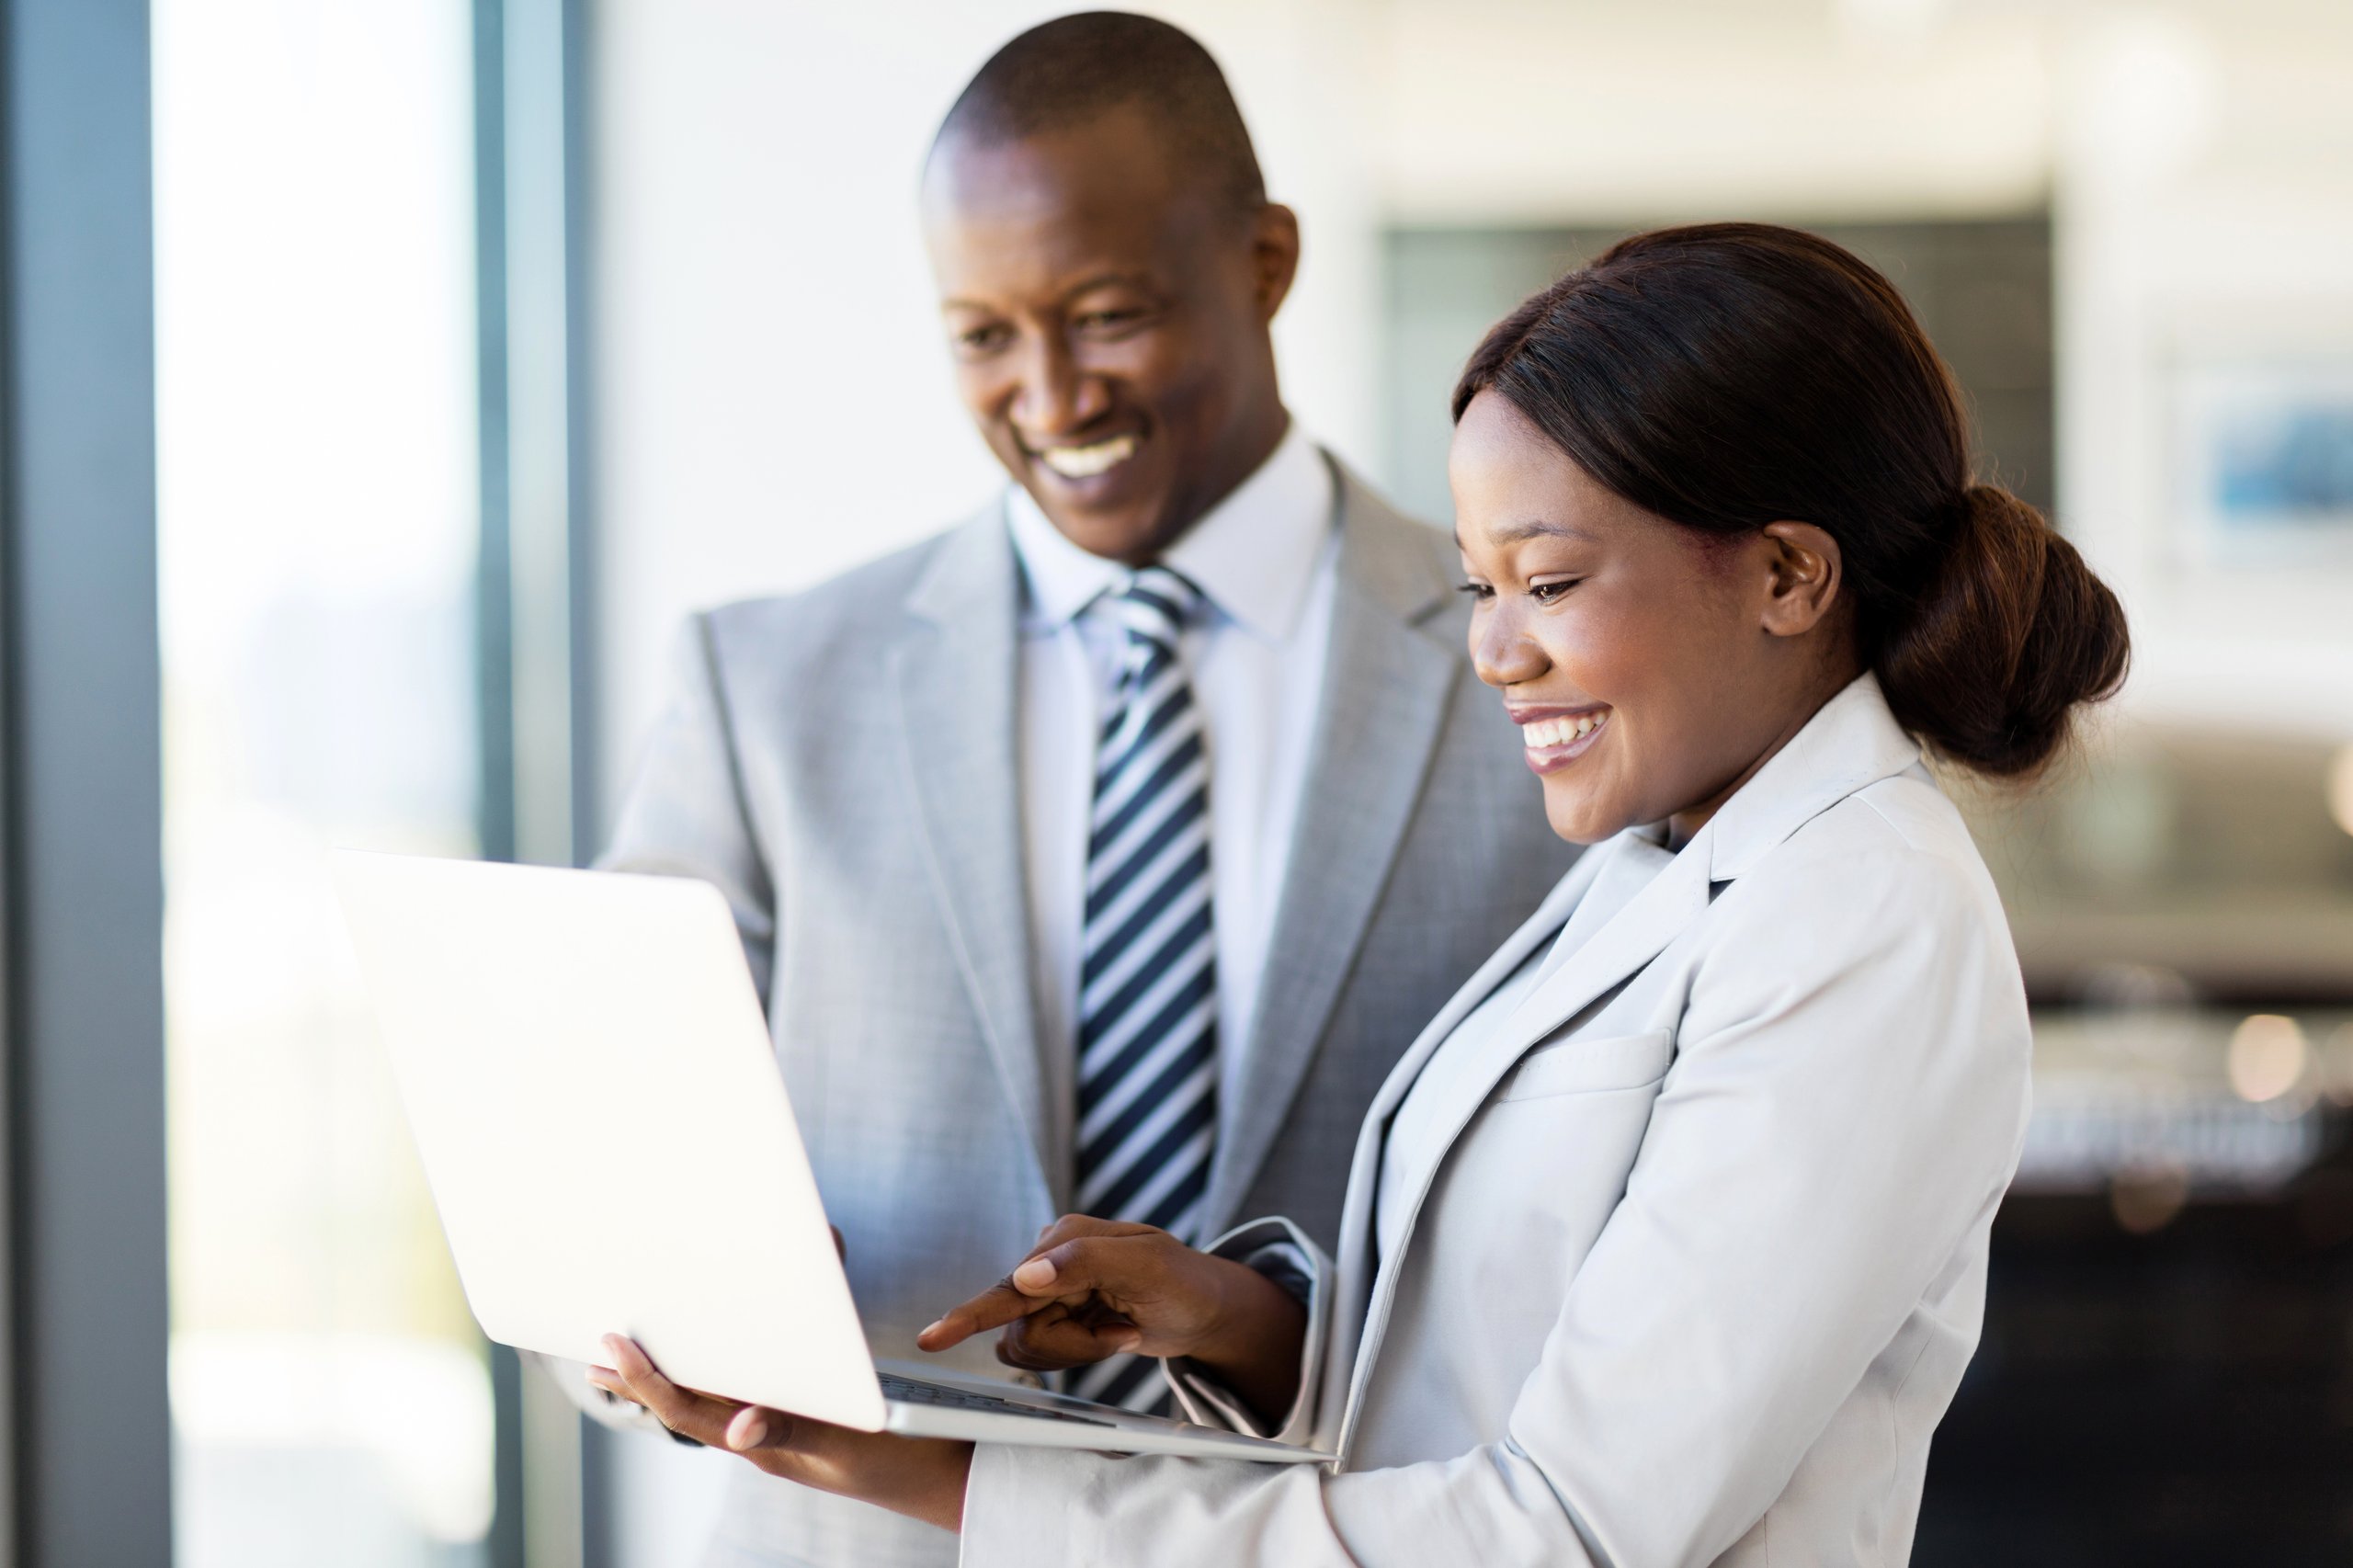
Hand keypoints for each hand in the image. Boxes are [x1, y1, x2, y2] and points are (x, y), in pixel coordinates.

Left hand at [586, 1336, 970, 1532]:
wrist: (944, 1480)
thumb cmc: (899, 1460)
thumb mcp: (847, 1442)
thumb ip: (795, 1430)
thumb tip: (741, 1426)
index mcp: (766, 1442)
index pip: (691, 1411)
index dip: (647, 1382)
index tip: (613, 1351)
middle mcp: (764, 1438)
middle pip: (689, 1407)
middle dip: (641, 1382)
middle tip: (597, 1358)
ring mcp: (783, 1435)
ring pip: (712, 1405)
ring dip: (670, 1381)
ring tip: (629, 1366)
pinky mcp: (804, 1427)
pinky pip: (748, 1400)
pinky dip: (720, 1378)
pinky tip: (716, 1373)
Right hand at [916, 1215, 1304, 1421]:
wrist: (1204, 1310)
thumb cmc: (1184, 1281)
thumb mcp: (1148, 1265)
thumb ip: (1086, 1261)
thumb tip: (1026, 1275)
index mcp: (1064, 1238)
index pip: (1013, 1287)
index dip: (973, 1317)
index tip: (930, 1340)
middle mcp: (1047, 1262)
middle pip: (1021, 1326)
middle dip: (1075, 1343)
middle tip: (1122, 1333)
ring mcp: (1048, 1292)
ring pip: (1027, 1346)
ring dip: (1080, 1350)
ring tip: (1120, 1330)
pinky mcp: (1053, 1318)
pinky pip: (1040, 1354)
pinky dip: (1079, 1354)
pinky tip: (1110, 1335)